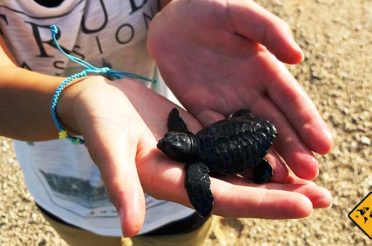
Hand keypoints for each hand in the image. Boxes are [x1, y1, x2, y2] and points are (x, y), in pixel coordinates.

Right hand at [58, 76, 330, 236]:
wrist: (98, 100)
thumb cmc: (99, 124)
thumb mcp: (109, 151)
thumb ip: (121, 186)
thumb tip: (128, 228)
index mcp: (172, 182)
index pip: (224, 198)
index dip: (262, 203)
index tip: (302, 206)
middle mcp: (188, 173)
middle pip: (241, 188)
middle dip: (281, 194)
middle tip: (323, 197)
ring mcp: (195, 153)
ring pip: (241, 167)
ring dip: (275, 172)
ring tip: (311, 174)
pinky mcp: (197, 133)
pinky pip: (232, 142)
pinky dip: (256, 146)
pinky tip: (280, 144)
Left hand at [148, 0, 332, 179]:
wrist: (172, 19)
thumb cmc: (209, 9)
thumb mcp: (241, 14)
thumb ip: (269, 31)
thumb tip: (297, 57)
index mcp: (265, 70)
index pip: (291, 100)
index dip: (307, 122)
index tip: (323, 145)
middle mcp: (249, 92)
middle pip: (274, 124)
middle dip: (293, 147)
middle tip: (309, 172)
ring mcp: (225, 103)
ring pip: (248, 135)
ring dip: (264, 156)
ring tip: (280, 178)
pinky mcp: (199, 108)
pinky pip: (213, 132)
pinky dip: (226, 150)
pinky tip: (238, 167)